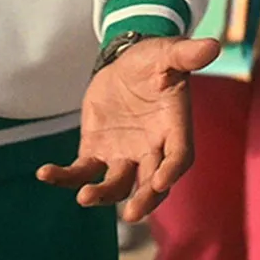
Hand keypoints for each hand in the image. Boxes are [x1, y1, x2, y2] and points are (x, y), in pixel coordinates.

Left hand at [37, 36, 219, 221]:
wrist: (126, 63)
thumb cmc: (154, 60)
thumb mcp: (168, 53)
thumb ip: (186, 54)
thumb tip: (213, 46)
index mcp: (174, 129)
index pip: (179, 158)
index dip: (171, 171)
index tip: (159, 182)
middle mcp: (151, 150)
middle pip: (150, 184)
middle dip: (143, 200)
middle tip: (132, 213)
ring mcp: (123, 154)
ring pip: (115, 184)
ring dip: (101, 194)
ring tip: (84, 197)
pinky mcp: (97, 150)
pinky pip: (82, 170)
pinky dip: (65, 176)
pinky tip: (45, 174)